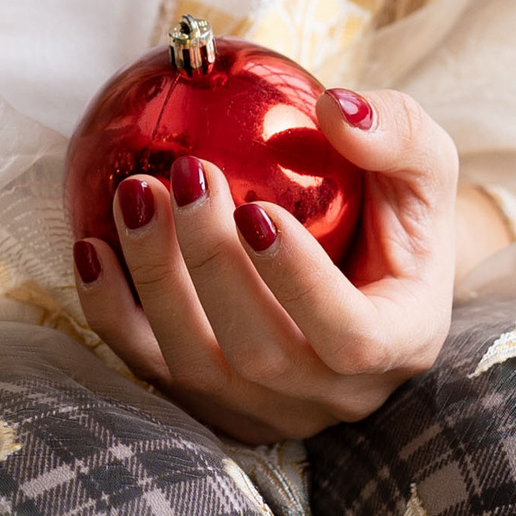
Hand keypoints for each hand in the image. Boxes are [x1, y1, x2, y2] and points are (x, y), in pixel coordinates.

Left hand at [69, 86, 459, 441]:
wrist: (372, 262)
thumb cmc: (397, 202)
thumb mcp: (424, 159)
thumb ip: (397, 131)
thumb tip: (335, 108)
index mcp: (398, 343)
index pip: (352, 339)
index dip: (299, 284)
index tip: (255, 209)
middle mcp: (334, 393)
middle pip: (262, 354)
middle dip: (211, 266)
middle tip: (186, 174)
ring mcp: (269, 407)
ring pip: (199, 367)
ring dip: (155, 281)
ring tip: (134, 194)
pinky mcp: (213, 399)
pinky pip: (150, 368)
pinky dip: (111, 312)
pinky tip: (91, 246)